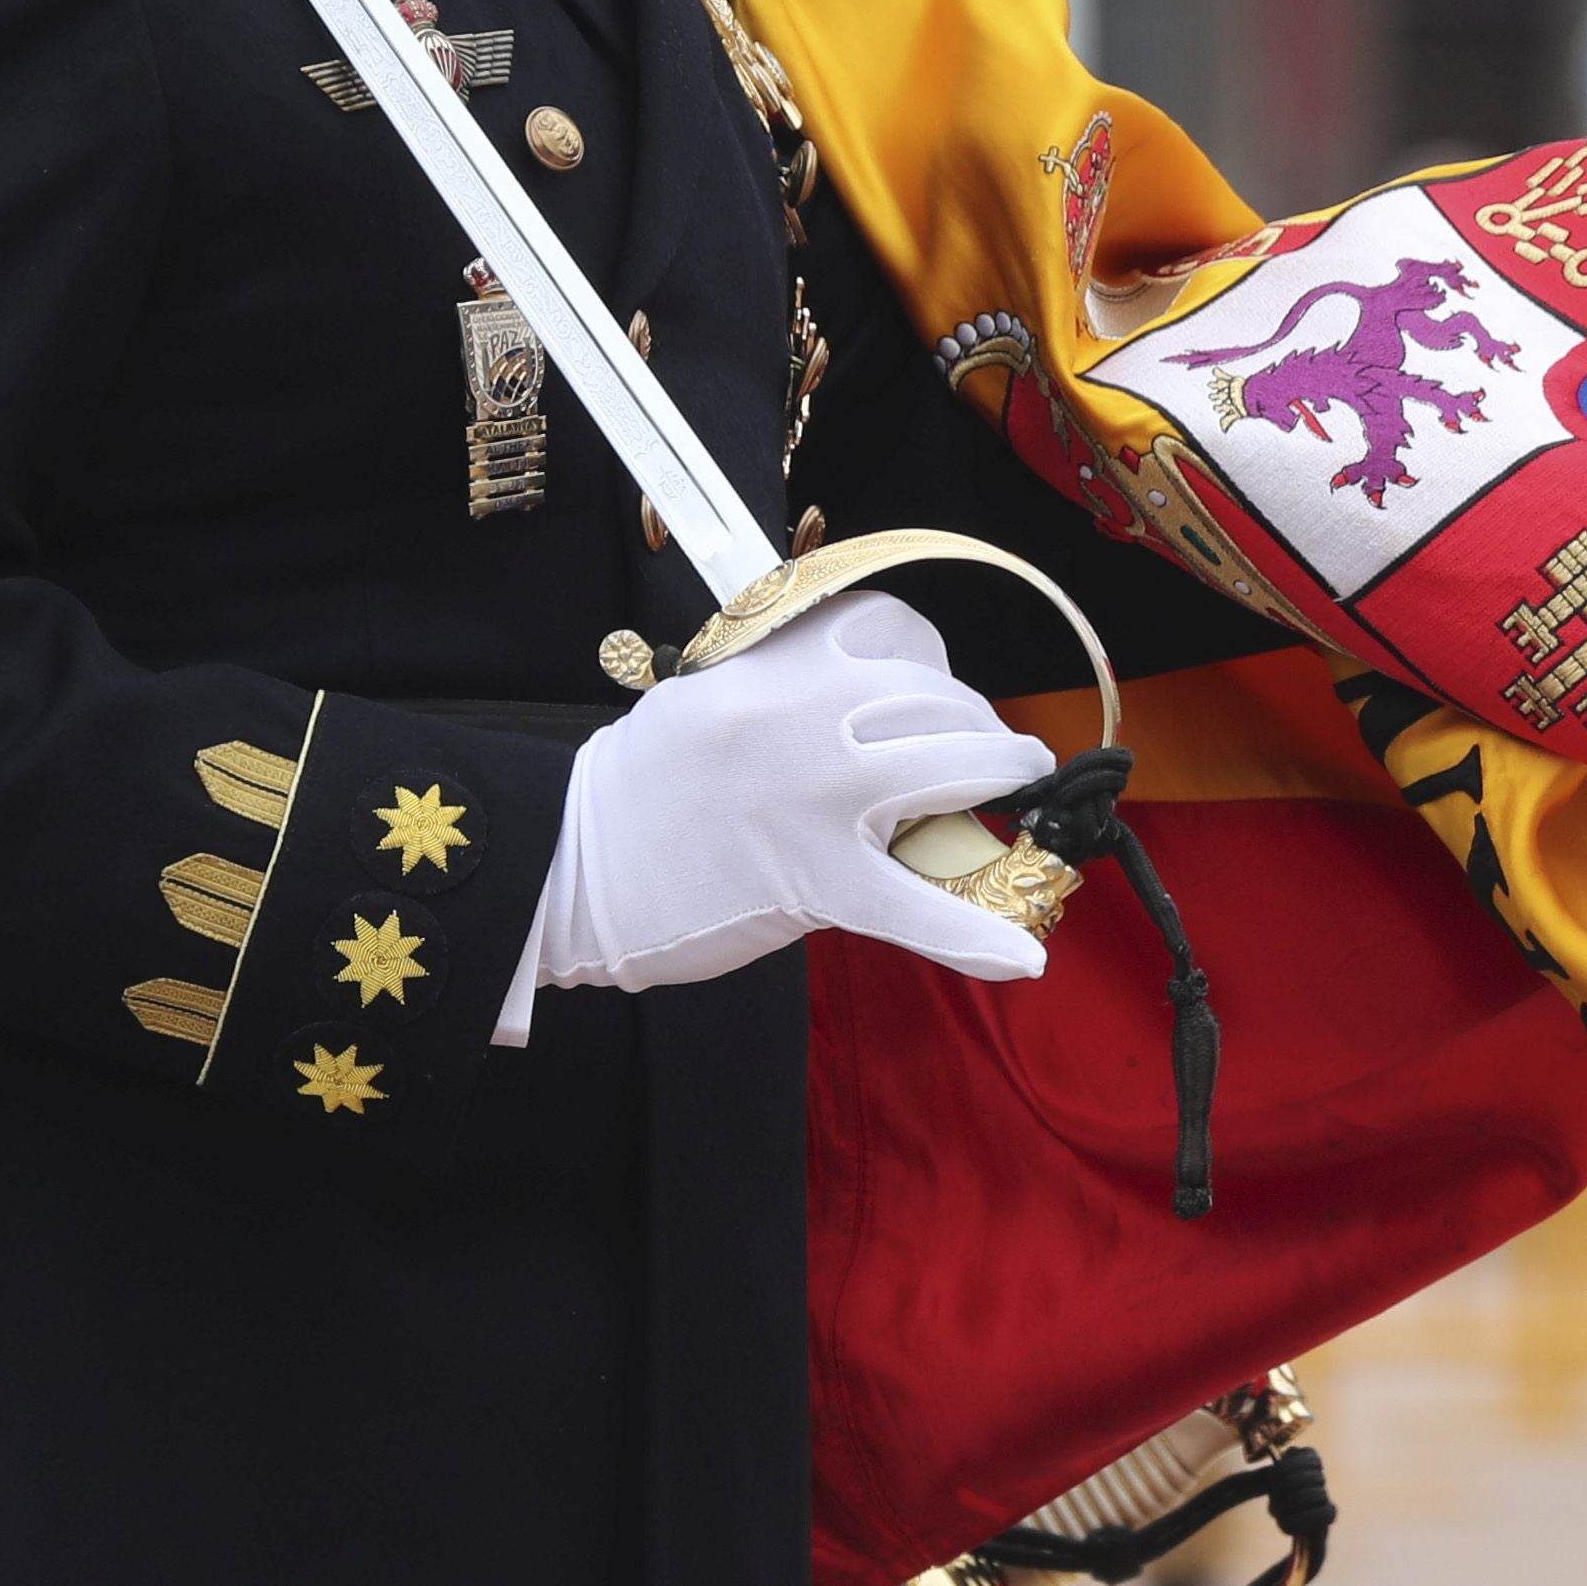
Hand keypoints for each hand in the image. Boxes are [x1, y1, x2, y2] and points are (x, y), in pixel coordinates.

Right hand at [498, 591, 1054, 1038]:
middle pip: (934, 696)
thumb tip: (873, 706)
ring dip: (1001, 773)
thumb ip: (788, 691)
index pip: (887, 628)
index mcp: (772, 666)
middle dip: (974, 722)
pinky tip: (1021, 956)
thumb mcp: (707, 700)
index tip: (936, 690)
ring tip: (1017, 785)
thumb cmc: (636, 791)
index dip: (930, 659)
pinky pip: (915, 908)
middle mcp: (803, 715)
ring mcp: (814, 795)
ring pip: (951, 765)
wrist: (565, 865)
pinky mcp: (814, 879)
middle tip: (988, 751)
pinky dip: (974, 936)